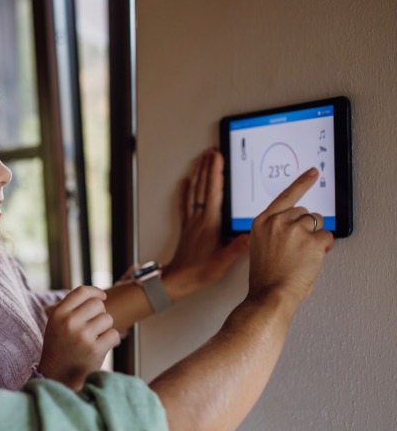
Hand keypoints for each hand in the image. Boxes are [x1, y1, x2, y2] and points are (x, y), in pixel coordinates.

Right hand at [37, 286, 119, 389]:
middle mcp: (69, 322)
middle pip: (97, 305)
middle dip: (100, 314)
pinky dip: (110, 340)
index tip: (102, 296)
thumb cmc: (60, 348)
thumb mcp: (56, 324)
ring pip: (108, 319)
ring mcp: (82, 336)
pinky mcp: (95, 350)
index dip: (95, 292)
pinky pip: (114, 334)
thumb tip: (99, 297)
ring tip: (94, 339)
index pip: (81, 292)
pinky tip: (100, 347)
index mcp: (58, 314)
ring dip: (105, 328)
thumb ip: (71, 309)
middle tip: (94, 327)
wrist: (57, 377)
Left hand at [164, 149, 248, 297]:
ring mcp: (191, 221)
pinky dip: (185, 190)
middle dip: (208, 167)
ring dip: (198, 174)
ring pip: (193, 192)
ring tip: (201, 159)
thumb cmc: (199, 271)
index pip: (214, 192)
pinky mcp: (186, 227)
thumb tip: (252, 234)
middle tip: (211, 151)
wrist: (178, 279)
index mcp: (210, 223)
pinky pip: (185, 203)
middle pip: (203, 187)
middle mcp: (199, 219)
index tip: (218, 157)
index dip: (216, 172)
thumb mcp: (223, 261)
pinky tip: (185, 182)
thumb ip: (237, 247)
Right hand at [248, 167, 333, 305]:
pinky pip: (326, 237)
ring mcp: (294, 230)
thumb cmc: (265, 277)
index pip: (285, 196)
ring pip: (317, 223)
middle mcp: (276, 222)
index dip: (301, 183)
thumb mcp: (260, 247)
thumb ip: (274, 231)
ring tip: (301, 256)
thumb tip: (297, 226)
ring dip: (315, 238)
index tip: (313, 173)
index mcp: (261, 222)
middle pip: (304, 212)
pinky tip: (310, 259)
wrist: (270, 295)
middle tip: (298, 248)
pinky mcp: (310, 240)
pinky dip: (324, 249)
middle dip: (306, 227)